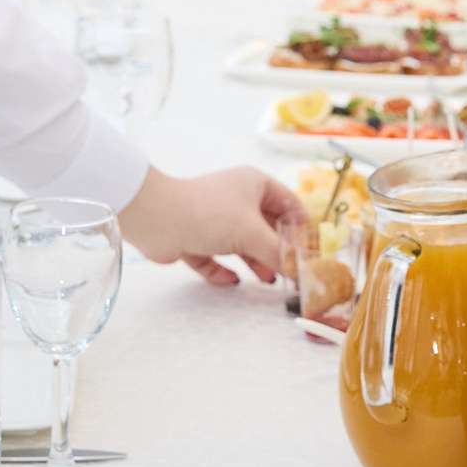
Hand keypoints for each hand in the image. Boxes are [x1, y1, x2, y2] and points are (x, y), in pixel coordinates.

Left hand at [117, 164, 293, 285]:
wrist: (156, 218)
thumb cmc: (210, 214)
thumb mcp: (252, 233)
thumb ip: (280, 254)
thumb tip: (303, 273)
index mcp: (254, 185)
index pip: (289, 204)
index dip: (301, 228)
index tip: (310, 253)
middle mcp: (236, 199)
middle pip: (266, 228)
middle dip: (278, 251)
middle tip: (291, 273)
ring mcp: (214, 220)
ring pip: (241, 244)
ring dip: (255, 262)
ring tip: (266, 280)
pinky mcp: (194, 239)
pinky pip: (214, 257)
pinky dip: (223, 270)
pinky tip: (231, 280)